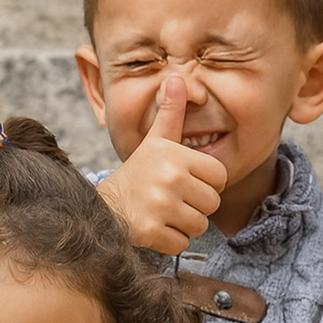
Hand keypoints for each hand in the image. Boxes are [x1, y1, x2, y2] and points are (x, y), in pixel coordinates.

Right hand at [96, 76, 228, 254]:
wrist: (102, 205)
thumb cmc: (137, 173)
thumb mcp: (155, 141)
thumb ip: (171, 113)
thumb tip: (177, 79)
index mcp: (176, 157)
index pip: (220, 178)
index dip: (204, 182)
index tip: (183, 182)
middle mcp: (170, 180)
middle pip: (212, 203)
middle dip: (195, 205)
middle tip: (170, 199)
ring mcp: (161, 207)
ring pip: (199, 225)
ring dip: (183, 224)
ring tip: (162, 212)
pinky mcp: (152, 233)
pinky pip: (181, 243)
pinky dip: (170, 241)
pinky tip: (155, 227)